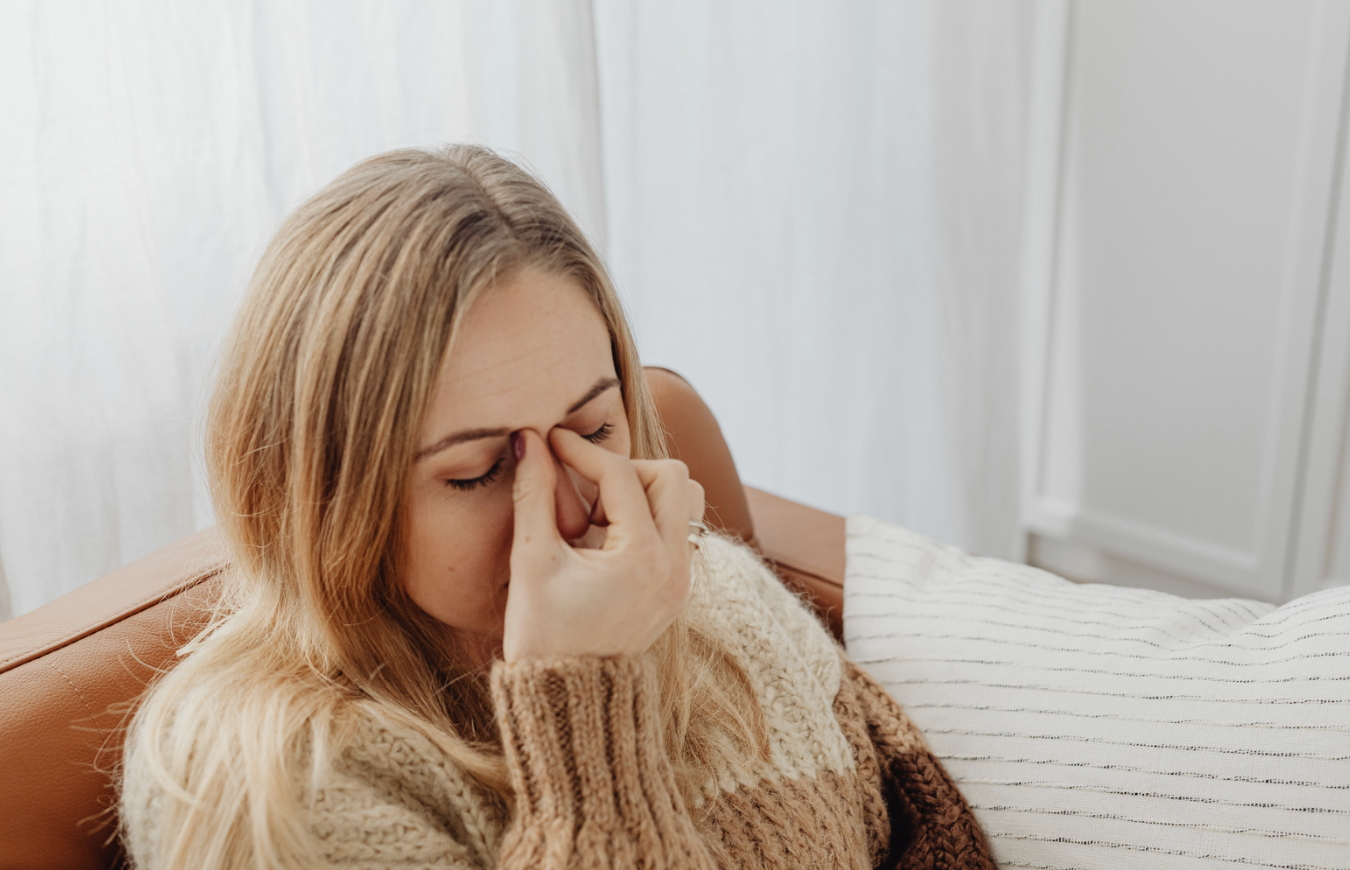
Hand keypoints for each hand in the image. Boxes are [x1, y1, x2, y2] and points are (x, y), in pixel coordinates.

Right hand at [501, 427, 705, 661]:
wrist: (569, 700)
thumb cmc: (543, 635)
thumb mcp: (532, 561)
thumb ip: (533, 493)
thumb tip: (528, 440)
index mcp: (642, 558)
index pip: (620, 474)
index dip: (580, 451)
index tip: (549, 443)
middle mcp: (675, 566)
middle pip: (672, 476)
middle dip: (625, 471)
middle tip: (584, 496)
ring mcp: (683, 579)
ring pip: (687, 500)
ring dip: (646, 492)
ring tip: (601, 518)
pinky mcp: (679, 588)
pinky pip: (681, 530)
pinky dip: (651, 519)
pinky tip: (609, 539)